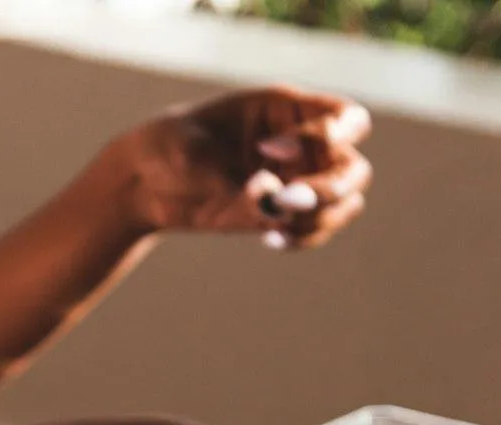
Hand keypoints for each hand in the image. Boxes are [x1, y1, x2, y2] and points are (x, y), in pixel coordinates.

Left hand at [114, 86, 371, 250]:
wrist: (146, 183)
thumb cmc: (169, 149)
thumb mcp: (194, 154)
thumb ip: (234, 178)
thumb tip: (274, 201)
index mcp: (286, 110)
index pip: (346, 117)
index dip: (325, 137)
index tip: (267, 149)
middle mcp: (301, 145)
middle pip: (354, 169)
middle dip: (329, 190)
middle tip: (287, 201)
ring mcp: (297, 181)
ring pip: (345, 203)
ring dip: (319, 220)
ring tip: (275, 227)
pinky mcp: (283, 215)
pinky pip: (317, 230)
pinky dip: (303, 238)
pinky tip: (270, 239)